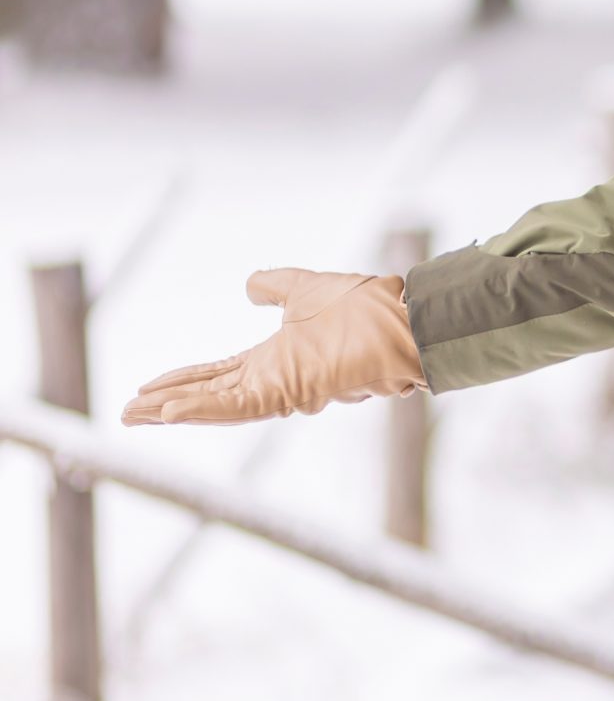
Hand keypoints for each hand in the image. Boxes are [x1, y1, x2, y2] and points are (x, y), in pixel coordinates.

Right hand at [121, 270, 426, 425]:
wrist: (401, 316)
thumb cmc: (366, 306)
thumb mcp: (305, 288)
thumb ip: (275, 287)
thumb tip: (248, 284)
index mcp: (276, 359)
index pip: (219, 375)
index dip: (183, 381)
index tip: (146, 389)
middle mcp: (275, 379)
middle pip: (210, 396)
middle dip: (168, 404)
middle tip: (125, 413)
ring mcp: (283, 389)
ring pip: (219, 406)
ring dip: (177, 411)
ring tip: (136, 416)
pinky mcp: (293, 392)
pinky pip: (242, 407)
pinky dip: (207, 410)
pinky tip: (172, 414)